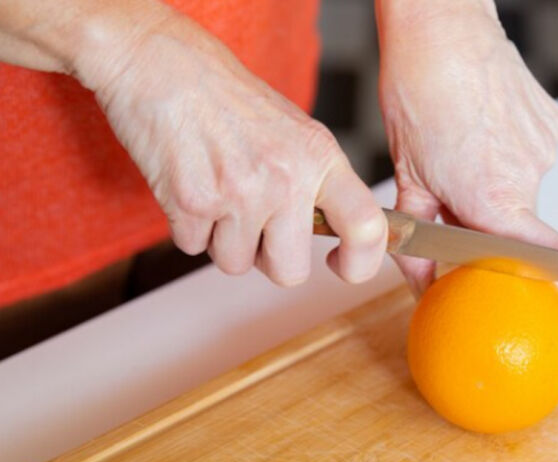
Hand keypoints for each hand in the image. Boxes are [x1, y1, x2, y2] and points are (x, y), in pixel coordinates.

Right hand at [72, 7, 386, 284]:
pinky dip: (188, 226)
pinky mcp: (191, 203)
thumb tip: (330, 230)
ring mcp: (239, 194)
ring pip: (235, 264)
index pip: (366, 227)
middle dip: (268, 259)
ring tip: (216, 191)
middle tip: (255, 227)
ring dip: (222, 240)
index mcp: (319, 157)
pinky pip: (192, 247)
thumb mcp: (294, 128)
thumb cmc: (226, 94)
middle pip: (290, 272)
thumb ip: (315, 179)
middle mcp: (285, 179)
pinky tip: (189, 183)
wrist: (159, 62)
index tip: (342, 264)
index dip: (361, 263)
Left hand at [377, 3, 557, 316]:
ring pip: (525, 189)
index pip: (543, 259)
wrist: (443, 30)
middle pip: (521, 226)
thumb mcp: (407, 178)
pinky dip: (511, 155)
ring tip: (466, 149)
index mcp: (492, 198)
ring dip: (499, 185)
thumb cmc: (417, 95)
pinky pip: (535, 157)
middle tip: (458, 192)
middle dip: (492, 223)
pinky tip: (486, 131)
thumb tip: (425, 286)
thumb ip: (417, 243)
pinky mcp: (554, 125)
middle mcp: (529, 176)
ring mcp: (546, 148)